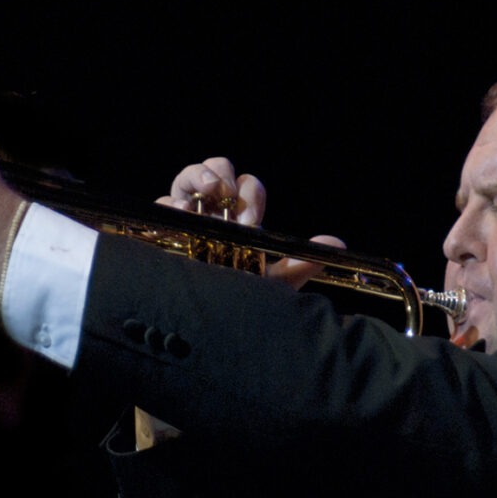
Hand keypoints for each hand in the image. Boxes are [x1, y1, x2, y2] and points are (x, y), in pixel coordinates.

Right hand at [156, 157, 344, 290]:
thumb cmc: (239, 299)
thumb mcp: (271, 283)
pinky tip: (182, 213)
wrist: (207, 327)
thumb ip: (300, 263)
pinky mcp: (163, 233)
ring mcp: (184, 220)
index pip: (245, 187)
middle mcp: (210, 214)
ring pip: (186, 180)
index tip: (251, 219)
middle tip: (224, 191)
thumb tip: (335, 243)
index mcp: (236, 219)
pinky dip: (171, 203)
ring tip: (207, 193)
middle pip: (213, 170)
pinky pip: (162, 206)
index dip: (250, 194)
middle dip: (220, 171)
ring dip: (197, 177)